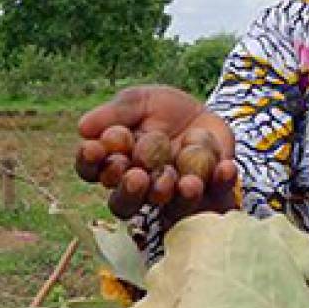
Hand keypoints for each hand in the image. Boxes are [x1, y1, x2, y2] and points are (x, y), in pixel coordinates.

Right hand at [74, 86, 239, 221]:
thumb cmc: (161, 109)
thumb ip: (115, 113)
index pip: (93, 171)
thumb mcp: (139, 101)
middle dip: (129, 190)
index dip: (90, 163)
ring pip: (166, 206)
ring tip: (183, 182)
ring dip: (172, 194)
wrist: (203, 112)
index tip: (94, 149)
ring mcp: (173, 195)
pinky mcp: (208, 193)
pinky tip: (225, 168)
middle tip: (136, 175)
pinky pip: (214, 196)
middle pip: (124, 202)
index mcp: (115, 165)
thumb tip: (83, 128)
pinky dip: (221, 182)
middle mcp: (140, 188)